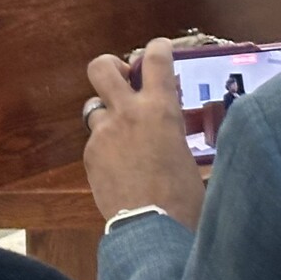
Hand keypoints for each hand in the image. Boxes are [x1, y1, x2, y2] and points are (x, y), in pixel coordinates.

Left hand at [83, 39, 205, 230]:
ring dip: (109, 117)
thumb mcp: (190, 156)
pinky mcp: (90, 156)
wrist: (153, 231)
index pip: (155, 60)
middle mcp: (128, 113)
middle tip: (122, 79)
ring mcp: (104, 134)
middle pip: (101, 67)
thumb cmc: (184, 200)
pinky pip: (96, 142)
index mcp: (161, 110)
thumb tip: (174, 128)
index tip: (158, 48)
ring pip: (96, 109)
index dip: (157, 48)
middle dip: (110, 67)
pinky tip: (122, 171)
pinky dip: (106, 150)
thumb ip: (175, 132)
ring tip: (125, 138)